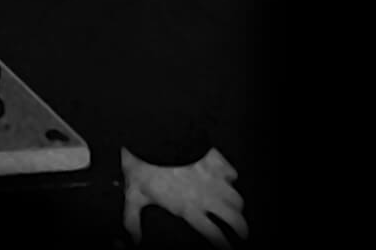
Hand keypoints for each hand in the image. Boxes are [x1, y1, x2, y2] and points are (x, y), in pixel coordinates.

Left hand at [121, 147, 247, 246]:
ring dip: (237, 206)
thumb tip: (134, 237)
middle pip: (235, 219)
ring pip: (237, 198)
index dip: (223, 243)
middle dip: (241, 229)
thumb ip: (132, 219)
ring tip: (236, 209)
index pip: (213, 233)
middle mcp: (206, 197)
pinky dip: (231, 179)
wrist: (155, 137)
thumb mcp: (133, 195)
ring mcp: (214, 179)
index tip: (228, 247)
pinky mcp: (216, 161)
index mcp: (188, 208)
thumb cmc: (144, 165)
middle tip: (242, 232)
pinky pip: (232, 174)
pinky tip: (228, 180)